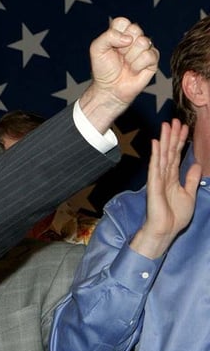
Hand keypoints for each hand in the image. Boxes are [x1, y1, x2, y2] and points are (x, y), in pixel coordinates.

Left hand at [80, 17, 158, 132]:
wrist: (110, 88)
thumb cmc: (103, 69)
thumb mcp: (97, 49)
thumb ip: (108, 36)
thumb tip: (128, 38)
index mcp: (120, 33)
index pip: (122, 21)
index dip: (116, 33)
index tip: (111, 46)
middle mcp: (134, 38)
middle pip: (135, 29)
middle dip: (123, 46)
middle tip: (119, 56)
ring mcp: (144, 48)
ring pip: (143, 42)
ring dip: (130, 57)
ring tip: (126, 64)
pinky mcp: (153, 60)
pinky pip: (149, 56)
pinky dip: (138, 65)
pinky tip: (133, 70)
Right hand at [130, 119, 200, 258]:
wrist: (165, 230)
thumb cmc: (174, 216)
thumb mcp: (189, 195)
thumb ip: (190, 179)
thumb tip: (195, 165)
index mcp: (172, 178)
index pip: (177, 156)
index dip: (181, 142)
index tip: (184, 128)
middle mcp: (165, 175)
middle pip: (170, 152)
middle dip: (173, 136)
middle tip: (175, 120)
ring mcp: (158, 178)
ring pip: (163, 155)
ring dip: (165, 139)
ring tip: (167, 125)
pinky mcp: (154, 183)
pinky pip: (155, 166)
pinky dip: (156, 154)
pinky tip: (157, 143)